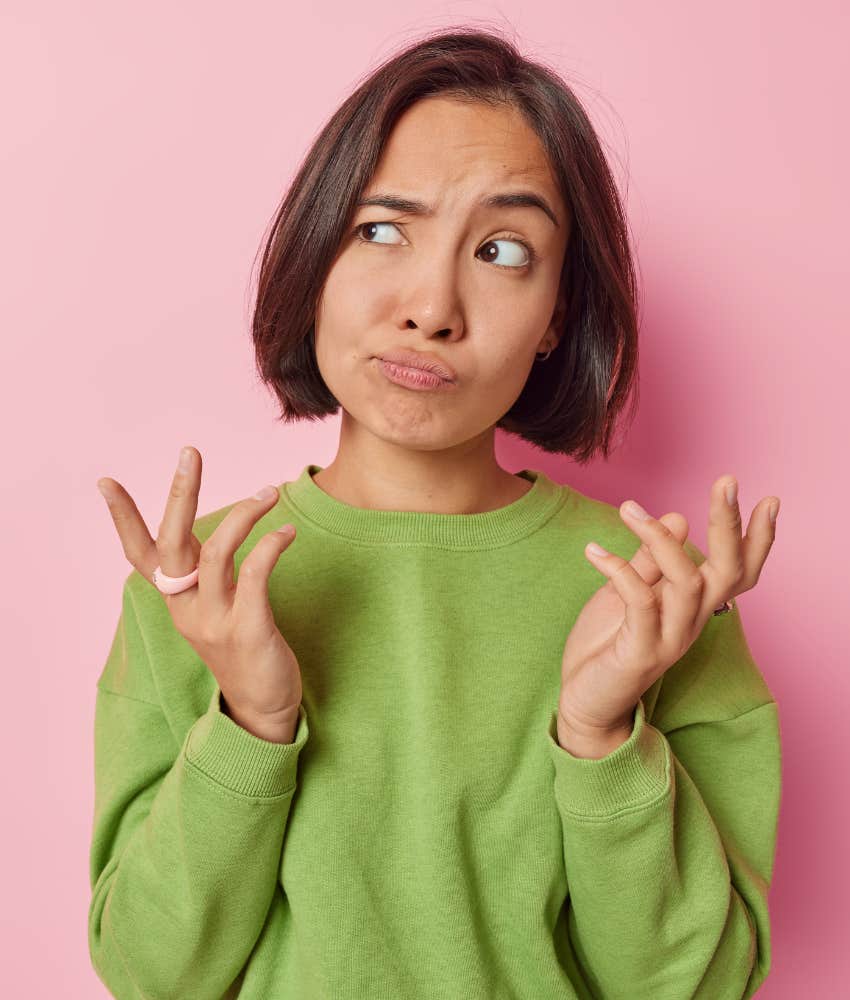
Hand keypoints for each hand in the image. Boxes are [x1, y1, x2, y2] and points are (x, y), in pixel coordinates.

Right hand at [97, 446, 303, 731]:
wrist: (262, 708)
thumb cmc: (241, 647)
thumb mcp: (211, 608)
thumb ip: (204, 573)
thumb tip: (209, 527)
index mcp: (175, 600)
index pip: (139, 554)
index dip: (123, 519)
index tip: (106, 482)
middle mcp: (187, 608)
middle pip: (171, 544)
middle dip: (179, 495)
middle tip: (189, 453)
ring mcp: (215, 621)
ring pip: (214, 555)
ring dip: (242, 516)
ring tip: (268, 492)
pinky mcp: (249, 631)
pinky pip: (255, 577)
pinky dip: (269, 547)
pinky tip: (286, 532)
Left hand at [557, 476, 778, 749]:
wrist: (585, 702)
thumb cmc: (607, 646)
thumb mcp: (625, 593)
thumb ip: (650, 561)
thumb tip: (677, 517)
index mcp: (693, 606)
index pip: (738, 571)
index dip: (757, 540)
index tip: (769, 499)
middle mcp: (692, 622)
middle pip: (727, 570)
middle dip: (728, 524)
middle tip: (727, 482)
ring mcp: (670, 638)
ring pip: (687, 581)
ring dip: (660, 539)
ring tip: (629, 508)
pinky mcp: (642, 652)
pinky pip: (641, 602)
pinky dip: (619, 570)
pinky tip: (594, 551)